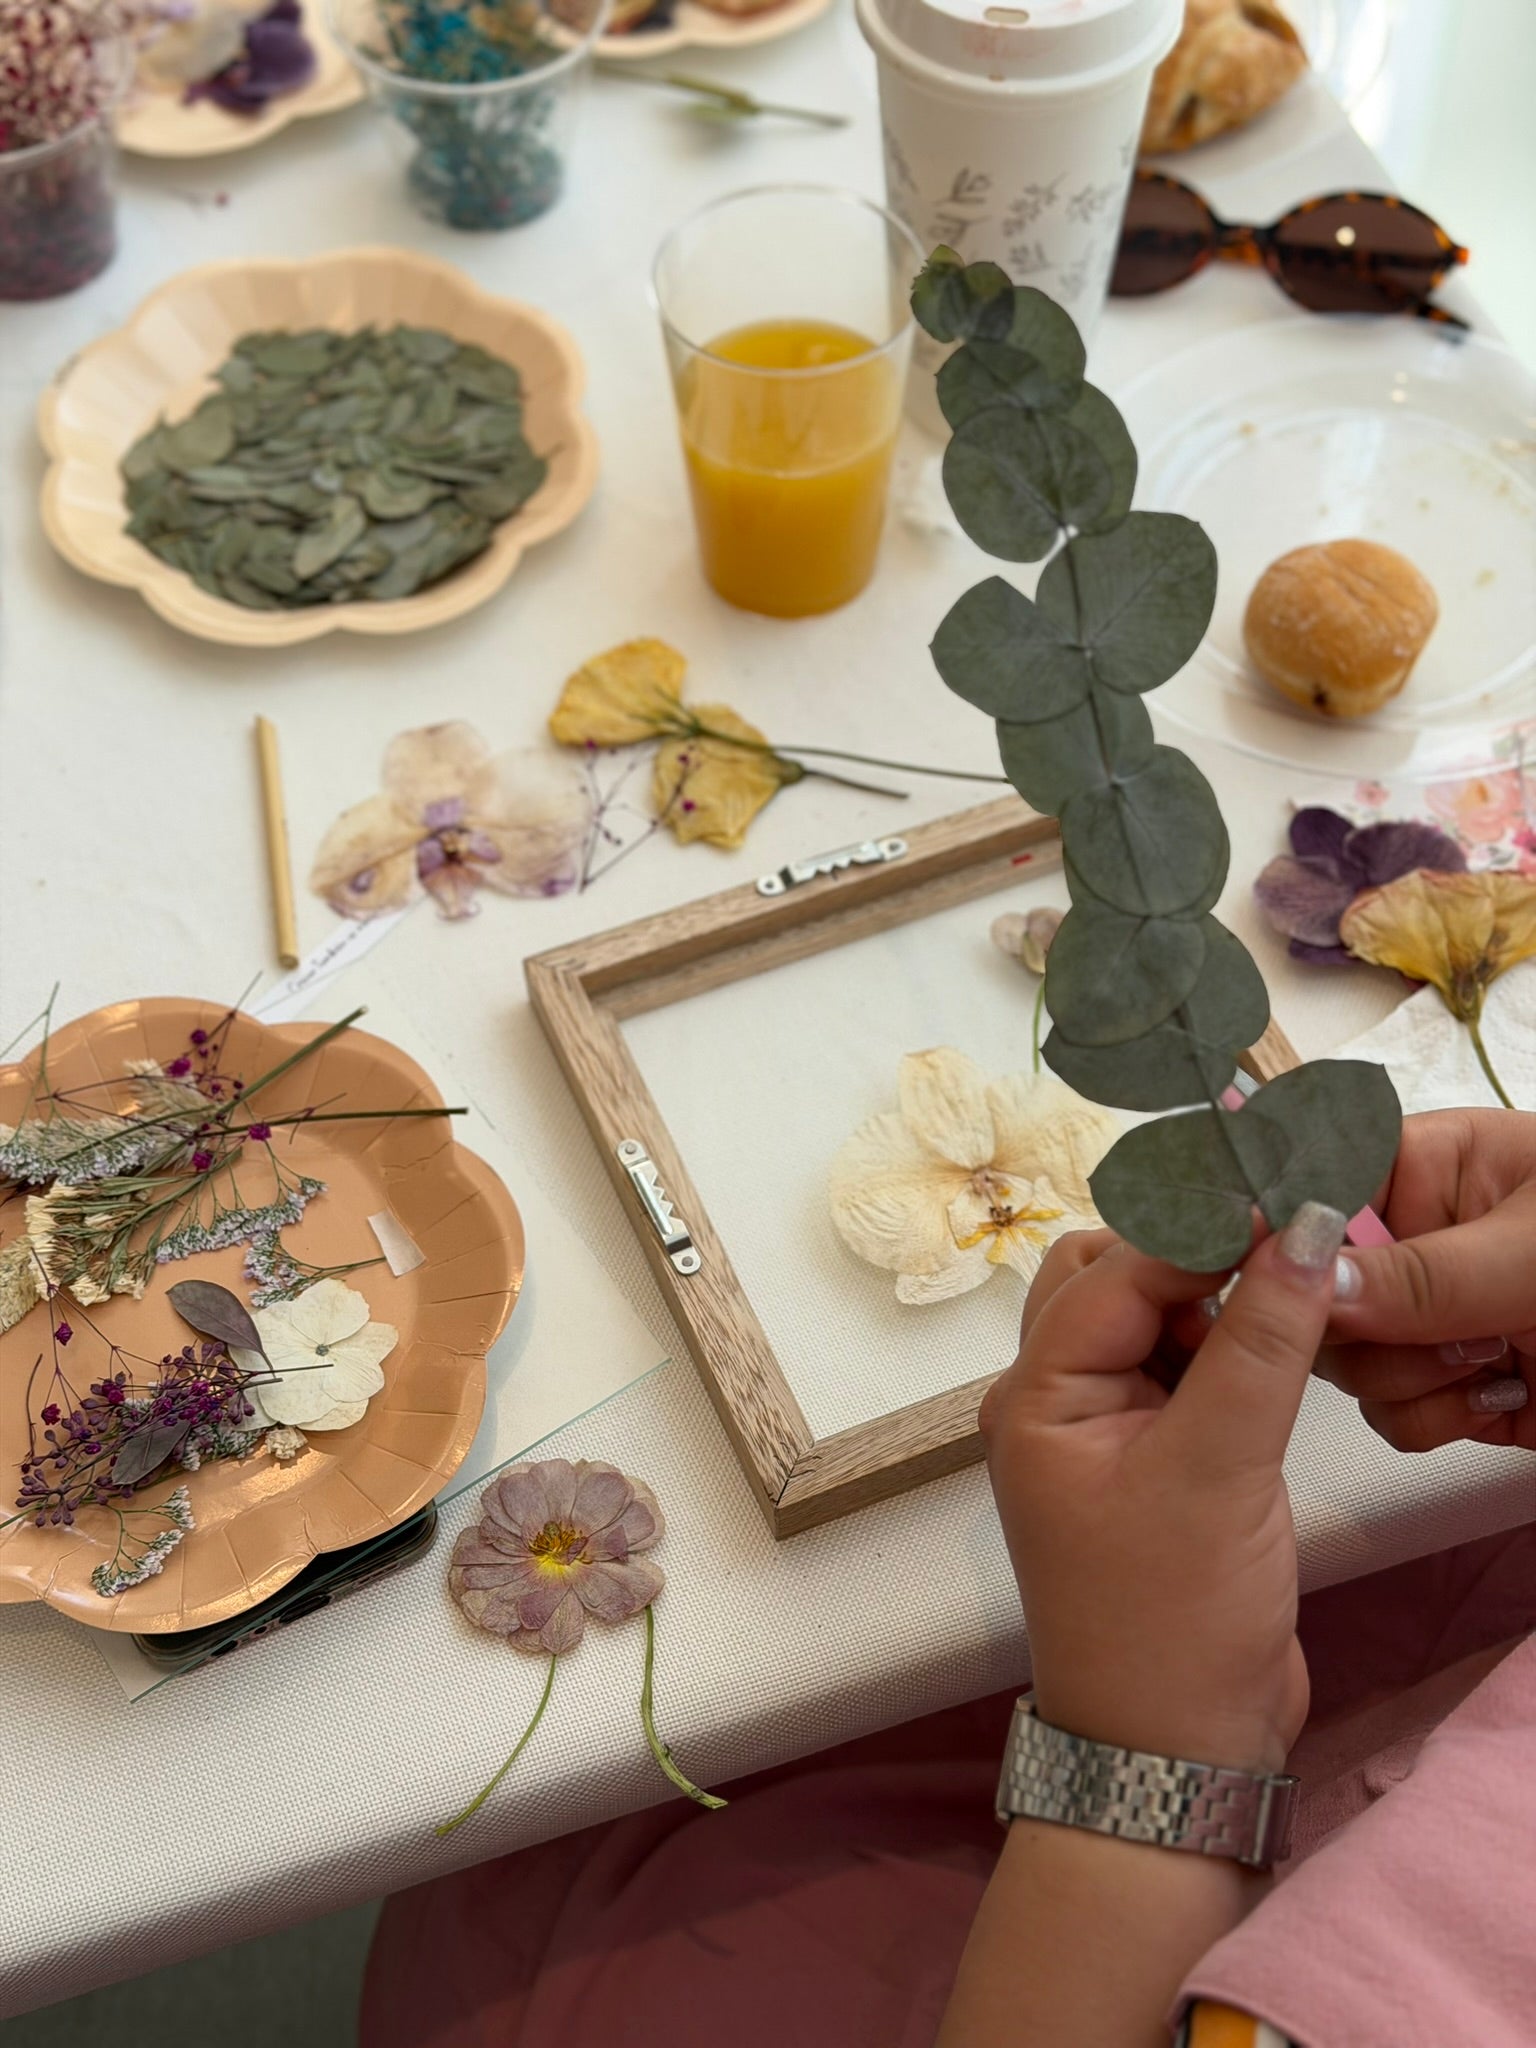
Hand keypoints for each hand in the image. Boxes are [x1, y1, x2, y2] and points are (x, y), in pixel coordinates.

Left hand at [982, 1203, 1349, 1777]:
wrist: (1179, 1754)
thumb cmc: (1172, 1625)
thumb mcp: (1219, 1471)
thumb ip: (1259, 1344)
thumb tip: (1295, 1229)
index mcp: (1035, 1398)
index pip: (1112, 1273)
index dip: (1193, 1229)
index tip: (1278, 1200)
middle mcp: (1054, 1402)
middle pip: (1112, 1277)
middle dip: (1189, 1251)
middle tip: (1280, 1243)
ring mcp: (1103, 1431)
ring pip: (1150, 1319)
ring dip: (1211, 1296)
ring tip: (1290, 1289)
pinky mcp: (1155, 1459)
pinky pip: (1183, 1369)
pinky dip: (1227, 1344)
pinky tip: (1281, 1344)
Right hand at [1319, 1109, 1535, 1452]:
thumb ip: (1430, 1272)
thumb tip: (1315, 1284)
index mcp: (1435, 1166)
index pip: (1318, 1182)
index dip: (1287, 1229)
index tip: (1275, 1273)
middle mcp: (1424, 1240)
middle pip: (1317, 1288)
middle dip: (1365, 1326)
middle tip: (1441, 1331)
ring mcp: (1440, 1319)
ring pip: (1350, 1362)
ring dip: (1411, 1379)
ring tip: (1491, 1362)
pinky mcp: (1462, 1393)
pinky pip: (1396, 1417)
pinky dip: (1439, 1421)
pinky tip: (1504, 1396)